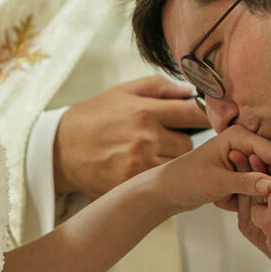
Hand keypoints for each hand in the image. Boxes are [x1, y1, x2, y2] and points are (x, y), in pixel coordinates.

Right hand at [54, 76, 209, 197]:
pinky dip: (159, 176)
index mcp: (145, 111)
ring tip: (156, 154)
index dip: (207, 116)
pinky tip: (147, 168)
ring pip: (178, 165)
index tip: (210, 118)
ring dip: (173, 160)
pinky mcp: (131, 185)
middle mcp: (145, 138)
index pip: (194, 114)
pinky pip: (160, 181)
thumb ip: (161, 87)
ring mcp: (139, 164)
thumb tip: (192, 91)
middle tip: (169, 139)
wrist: (59, 149)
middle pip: (189, 144)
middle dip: (183, 140)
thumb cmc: (93, 117)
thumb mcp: (123, 91)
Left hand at [154, 125, 270, 213]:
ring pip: (266, 177)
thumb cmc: (185, 180)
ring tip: (242, 203)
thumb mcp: (216, 182)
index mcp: (238, 136)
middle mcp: (243, 144)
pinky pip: (256, 186)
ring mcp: (243, 160)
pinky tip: (231, 203)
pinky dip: (251, 198)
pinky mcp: (240, 174)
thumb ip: (245, 183)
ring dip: (260, 193)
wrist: (167, 191)